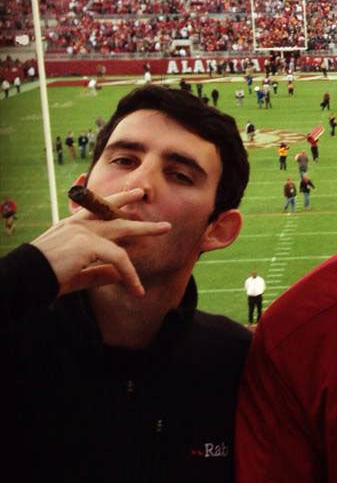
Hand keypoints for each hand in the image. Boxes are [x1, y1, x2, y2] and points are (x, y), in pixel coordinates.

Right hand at [31, 188, 171, 296]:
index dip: (111, 201)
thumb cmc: (45, 278)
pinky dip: (130, 274)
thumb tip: (119, 274)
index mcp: (71, 226)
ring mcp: (83, 232)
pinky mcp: (88, 245)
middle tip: (144, 193)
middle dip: (130, 201)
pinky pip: (119, 259)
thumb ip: (97, 273)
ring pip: (122, 229)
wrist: (25, 280)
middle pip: (111, 211)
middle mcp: (77, 224)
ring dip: (145, 229)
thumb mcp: (76, 274)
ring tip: (165, 228)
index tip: (126, 195)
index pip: (95, 209)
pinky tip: (137, 288)